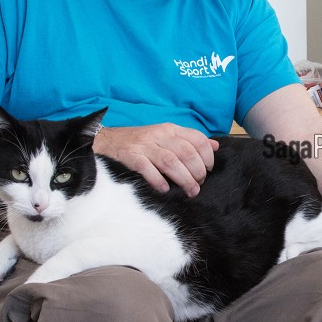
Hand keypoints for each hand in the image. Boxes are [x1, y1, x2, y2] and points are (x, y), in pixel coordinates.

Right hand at [94, 124, 218, 195]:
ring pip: (171, 162)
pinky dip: (158, 180)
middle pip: (187, 153)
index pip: (197, 139)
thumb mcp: (166, 136)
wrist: (106, 141)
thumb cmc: (140, 142)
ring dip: (184, 179)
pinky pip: (147, 168)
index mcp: (170, 129)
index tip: (208, 170)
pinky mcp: (130, 156)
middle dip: (197, 172)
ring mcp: (144, 145)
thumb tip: (214, 146)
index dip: (207, 157)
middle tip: (198, 185)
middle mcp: (159, 135)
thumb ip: (190, 141)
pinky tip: (164, 189)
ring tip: (190, 191)